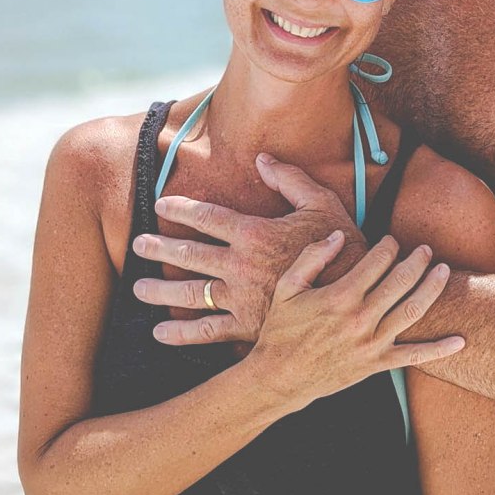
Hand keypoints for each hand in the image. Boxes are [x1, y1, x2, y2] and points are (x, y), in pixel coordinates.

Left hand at [133, 153, 365, 343]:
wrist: (358, 300)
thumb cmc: (343, 247)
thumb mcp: (321, 204)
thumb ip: (289, 179)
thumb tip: (262, 159)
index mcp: (255, 233)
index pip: (207, 218)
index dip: (181, 210)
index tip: (160, 206)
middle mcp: (241, 266)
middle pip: (189, 255)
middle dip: (159, 249)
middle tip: (136, 245)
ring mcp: (242, 300)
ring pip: (191, 295)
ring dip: (160, 292)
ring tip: (138, 289)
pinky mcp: (249, 329)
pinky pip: (208, 332)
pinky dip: (182, 335)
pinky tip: (161, 333)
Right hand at [248, 232, 464, 410]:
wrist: (280, 377)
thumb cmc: (281, 329)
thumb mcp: (287, 286)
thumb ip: (313, 257)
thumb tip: (338, 236)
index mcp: (339, 296)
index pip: (375, 262)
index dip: (388, 246)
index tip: (391, 240)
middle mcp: (360, 318)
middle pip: (399, 281)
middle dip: (416, 261)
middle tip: (425, 249)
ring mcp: (371, 344)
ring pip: (411, 311)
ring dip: (432, 289)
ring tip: (443, 271)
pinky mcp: (376, 365)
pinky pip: (413, 357)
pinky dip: (439, 350)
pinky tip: (460, 341)